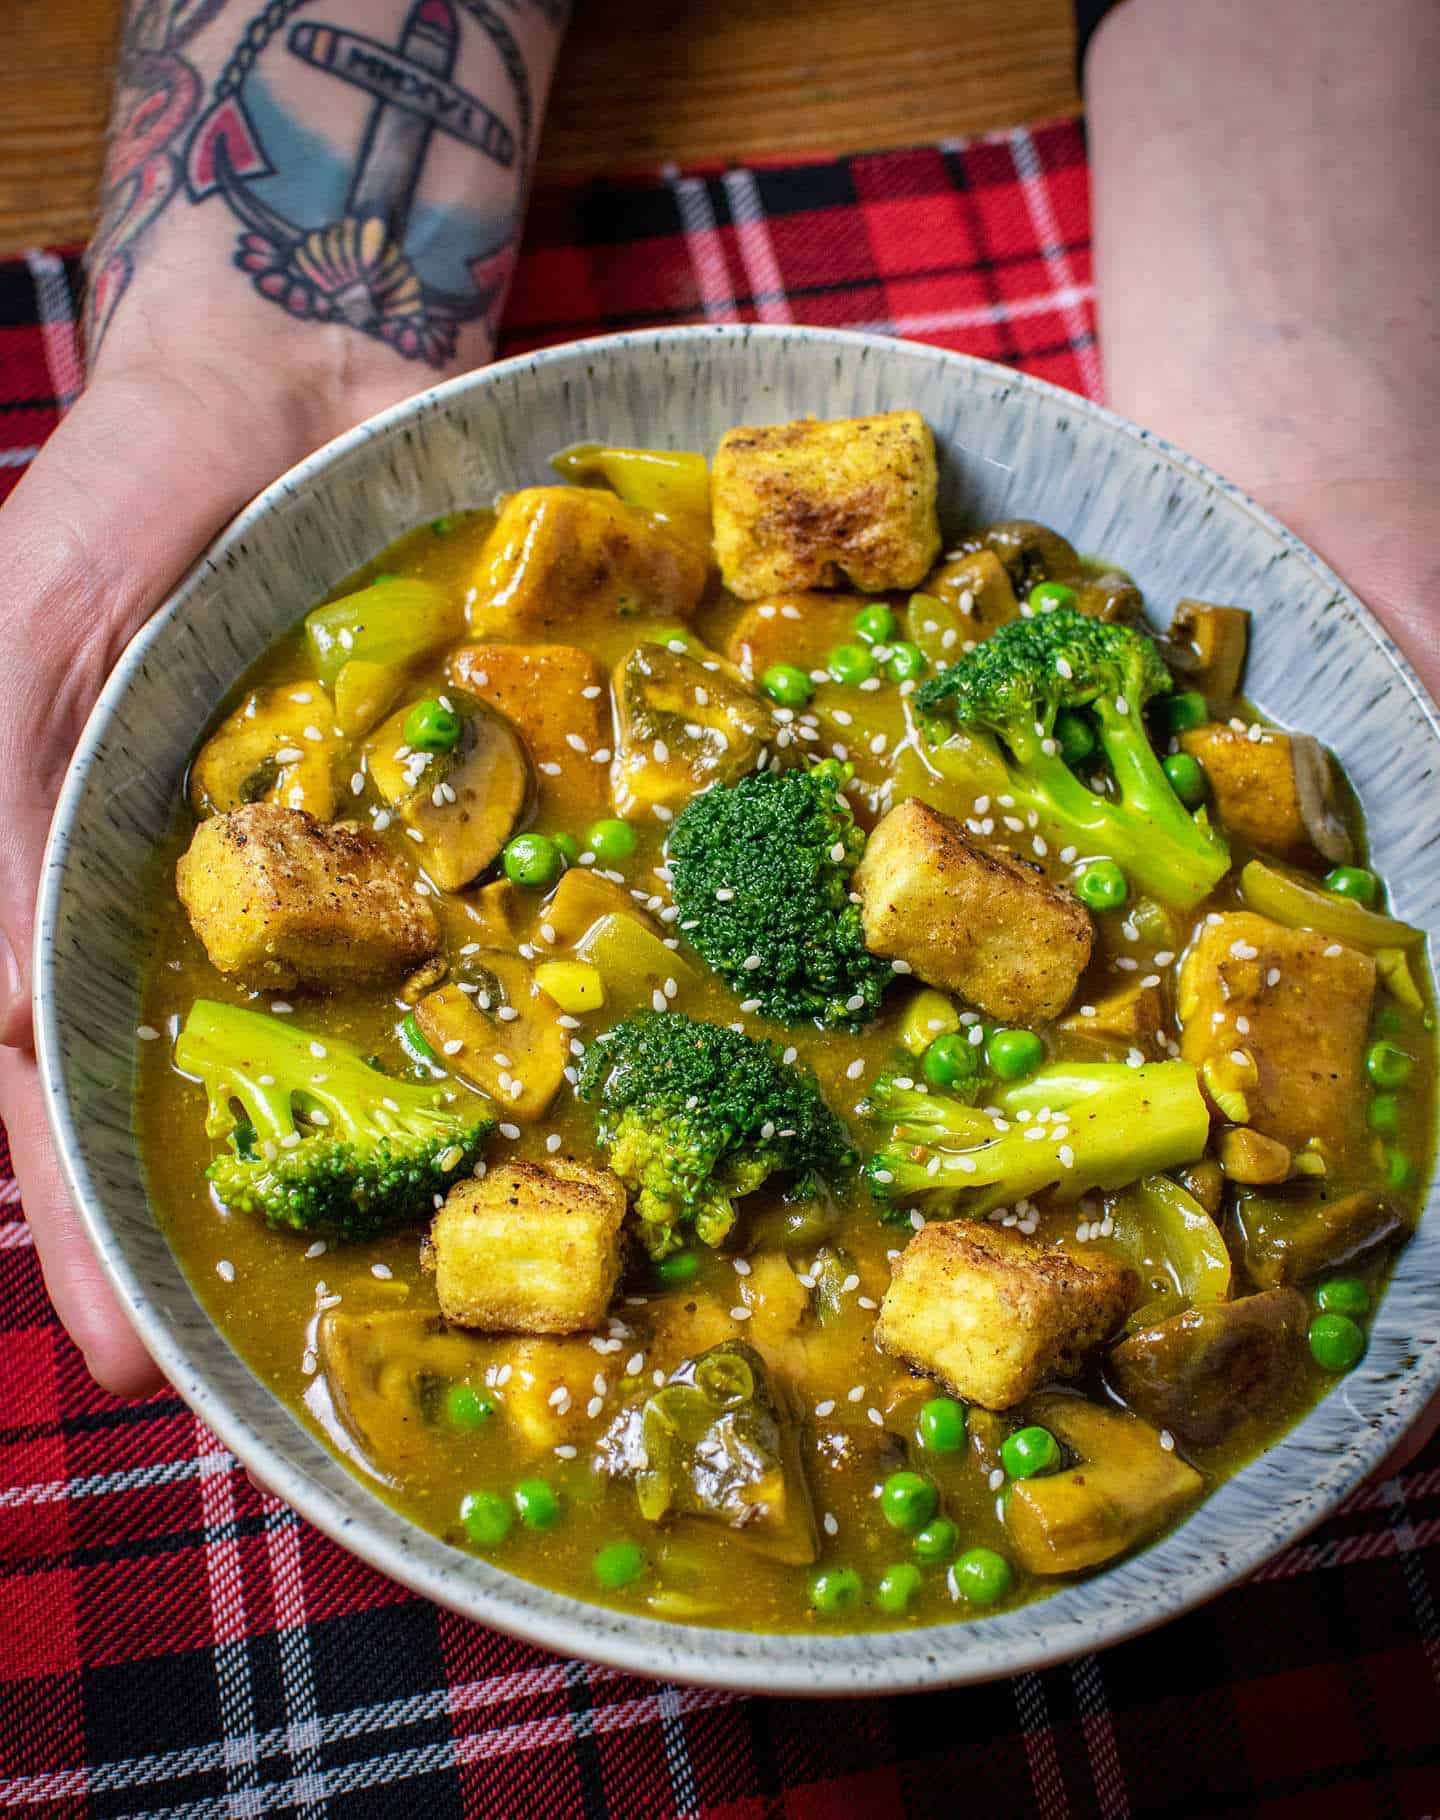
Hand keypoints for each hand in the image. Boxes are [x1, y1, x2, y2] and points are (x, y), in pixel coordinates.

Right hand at [0, 347, 424, 1393]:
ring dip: (378, 1148)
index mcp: (68, 885)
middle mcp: (203, 902)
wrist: (284, 376)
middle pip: (204, 1099)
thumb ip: (0, 835)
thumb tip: (10, 1033)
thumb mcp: (24, 656)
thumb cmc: (116, 510)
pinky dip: (491, 1001)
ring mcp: (331, 867)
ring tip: (439, 1261)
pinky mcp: (441, 813)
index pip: (51, 1091)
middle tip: (296, 1360)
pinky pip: (469, 924)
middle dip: (231, 1232)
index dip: (82, 1230)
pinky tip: (545, 1078)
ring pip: (345, 1036)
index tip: (124, 1362)